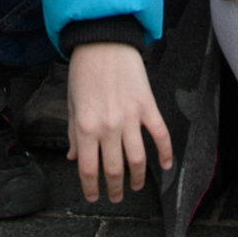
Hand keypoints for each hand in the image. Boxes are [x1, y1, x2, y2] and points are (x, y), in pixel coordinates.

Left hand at [67, 41, 171, 207]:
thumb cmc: (84, 70)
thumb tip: (73, 157)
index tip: (93, 197)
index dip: (91, 188)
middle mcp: (108, 126)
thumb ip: (73, 133)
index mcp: (86, 126)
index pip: (88, 169)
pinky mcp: (147, 106)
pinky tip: (166, 165)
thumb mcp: (71, 103)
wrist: (103, 39)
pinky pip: (160, 135)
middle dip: (114, 189)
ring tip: (136, 186)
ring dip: (138, 178)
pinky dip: (165, 153)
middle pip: (114, 169)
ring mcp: (130, 117)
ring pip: (138, 159)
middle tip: (115, 197)